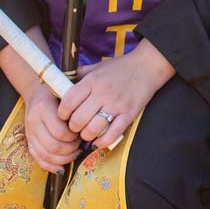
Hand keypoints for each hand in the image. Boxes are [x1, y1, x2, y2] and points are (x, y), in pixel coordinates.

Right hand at [22, 84, 81, 170]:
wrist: (36, 92)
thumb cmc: (56, 92)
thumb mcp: (66, 95)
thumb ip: (74, 109)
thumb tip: (87, 129)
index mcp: (44, 108)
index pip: (60, 132)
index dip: (73, 137)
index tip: (81, 133)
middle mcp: (34, 122)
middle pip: (54, 146)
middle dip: (70, 149)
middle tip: (79, 145)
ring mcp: (29, 133)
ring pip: (46, 155)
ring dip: (63, 158)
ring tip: (74, 153)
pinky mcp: (28, 140)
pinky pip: (37, 158)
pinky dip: (50, 166)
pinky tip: (61, 168)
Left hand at [59, 39, 174, 148]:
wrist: (147, 67)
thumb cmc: (120, 67)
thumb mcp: (98, 66)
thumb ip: (81, 75)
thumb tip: (63, 83)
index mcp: (92, 81)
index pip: (68, 102)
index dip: (62, 113)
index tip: (64, 116)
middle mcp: (102, 93)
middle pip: (78, 119)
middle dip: (72, 127)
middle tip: (75, 127)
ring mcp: (116, 105)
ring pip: (92, 130)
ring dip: (86, 135)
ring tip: (86, 132)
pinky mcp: (128, 115)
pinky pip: (112, 135)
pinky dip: (102, 142)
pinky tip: (98, 140)